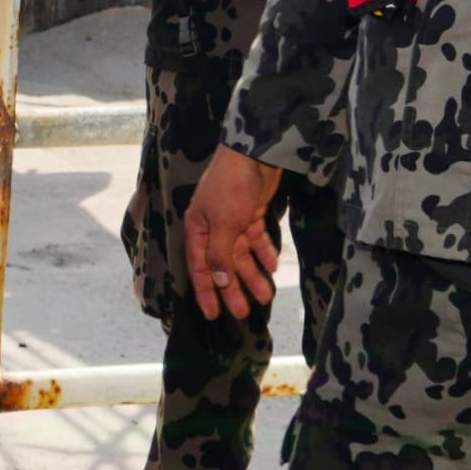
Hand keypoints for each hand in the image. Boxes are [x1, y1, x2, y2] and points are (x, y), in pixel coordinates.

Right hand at [184, 149, 285, 319]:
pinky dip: (263, 252)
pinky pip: (256, 240)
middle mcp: (212, 229)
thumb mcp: (223, 223)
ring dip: (253, 275)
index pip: (200, 269)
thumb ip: (220, 255)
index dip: (207, 293)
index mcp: (198, 231)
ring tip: (266, 295)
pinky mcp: (251, 214)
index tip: (213, 315)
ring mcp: (232, 222)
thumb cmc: (231, 187)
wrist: (254, 153)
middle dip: (233, 289)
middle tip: (244, 313)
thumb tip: (219, 283)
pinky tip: (272, 266)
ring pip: (242, 256)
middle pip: (223, 266)